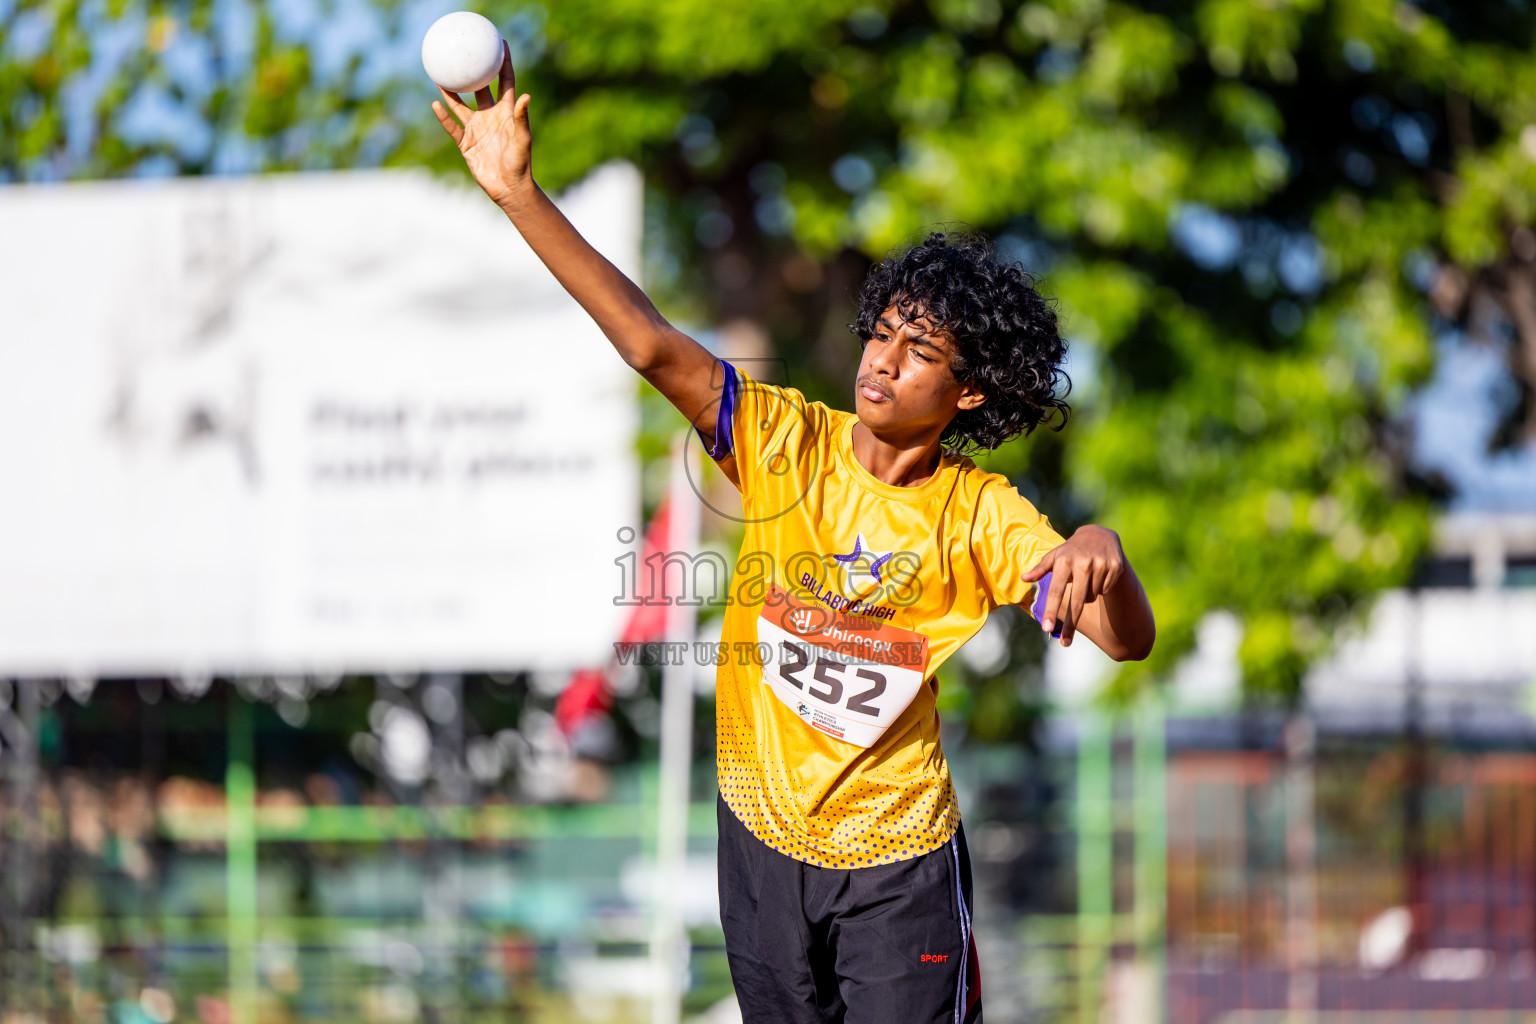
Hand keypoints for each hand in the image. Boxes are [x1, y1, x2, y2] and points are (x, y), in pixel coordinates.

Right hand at [431, 40, 533, 208]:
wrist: (509, 188)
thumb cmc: (520, 163)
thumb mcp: (522, 139)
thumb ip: (521, 118)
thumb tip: (526, 96)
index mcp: (505, 112)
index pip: (505, 82)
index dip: (503, 63)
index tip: (500, 44)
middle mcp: (490, 116)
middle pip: (480, 89)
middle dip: (474, 72)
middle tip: (466, 53)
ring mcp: (477, 129)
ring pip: (460, 105)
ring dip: (451, 92)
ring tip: (440, 75)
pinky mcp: (466, 143)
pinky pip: (452, 127)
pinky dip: (444, 117)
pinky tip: (435, 104)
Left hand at [1021, 525, 1125, 646]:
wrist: (1099, 534)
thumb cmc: (1071, 550)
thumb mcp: (1055, 556)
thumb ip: (1040, 569)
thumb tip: (1023, 578)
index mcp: (1064, 561)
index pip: (1057, 591)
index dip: (1052, 611)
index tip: (1047, 628)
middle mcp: (1083, 563)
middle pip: (1077, 602)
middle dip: (1070, 625)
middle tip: (1065, 644)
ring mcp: (1101, 565)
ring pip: (1092, 597)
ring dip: (1087, 595)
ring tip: (1086, 579)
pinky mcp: (1115, 567)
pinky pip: (1105, 591)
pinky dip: (1101, 588)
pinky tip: (1099, 575)